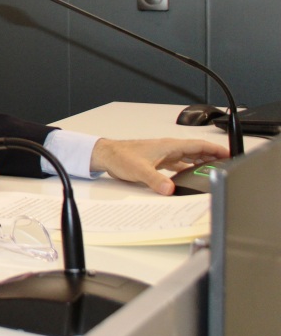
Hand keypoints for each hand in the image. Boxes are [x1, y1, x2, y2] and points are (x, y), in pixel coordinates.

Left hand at [90, 137, 229, 194]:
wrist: (106, 155)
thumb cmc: (120, 156)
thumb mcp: (139, 170)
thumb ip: (155, 180)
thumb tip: (169, 190)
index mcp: (168, 147)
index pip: (198, 145)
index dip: (215, 149)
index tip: (228, 154)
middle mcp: (167, 149)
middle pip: (195, 151)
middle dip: (212, 156)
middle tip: (226, 163)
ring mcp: (162, 154)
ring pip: (187, 157)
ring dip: (200, 162)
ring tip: (212, 170)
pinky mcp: (157, 161)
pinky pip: (178, 163)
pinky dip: (187, 167)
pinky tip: (189, 175)